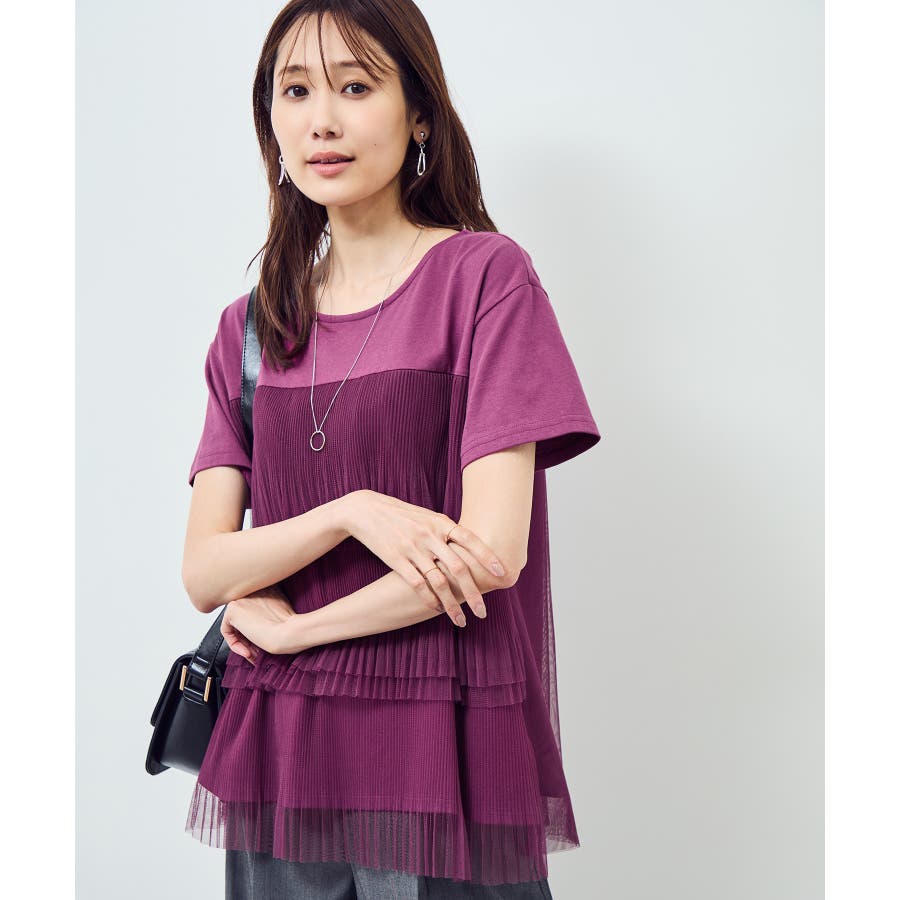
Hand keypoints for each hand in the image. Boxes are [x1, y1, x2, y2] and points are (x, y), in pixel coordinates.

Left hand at [220, 589, 300, 662]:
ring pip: (236, 624)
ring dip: (243, 642)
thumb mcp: (284, 613)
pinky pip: (226, 630)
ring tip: (255, 653)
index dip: (258, 628)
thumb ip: (269, 611)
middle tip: (258, 650)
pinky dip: (235, 644)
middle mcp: (254, 588)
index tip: (265, 640)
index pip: (254, 610)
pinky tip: (247, 651)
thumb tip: (258, 627)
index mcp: (268, 586)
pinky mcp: (233, 609)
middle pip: (244, 617)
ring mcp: (243, 597)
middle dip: (249, 637)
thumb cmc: (293, 628)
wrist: (291, 632)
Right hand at [341, 490, 508, 626]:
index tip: (501, 573)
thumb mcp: (427, 517)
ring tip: (460, 621)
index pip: (470, 539)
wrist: (366, 510)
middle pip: (458, 567)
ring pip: (439, 582)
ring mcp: (413, 548)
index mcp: (441, 522)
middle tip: (483, 612)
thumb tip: (470, 545)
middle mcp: (430, 535)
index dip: (487, 556)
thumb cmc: (402, 515)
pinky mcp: (396, 559)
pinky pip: (417, 584)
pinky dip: (429, 600)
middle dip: (473, 592)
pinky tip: (437, 610)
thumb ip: (446, 531)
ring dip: (452, 604)